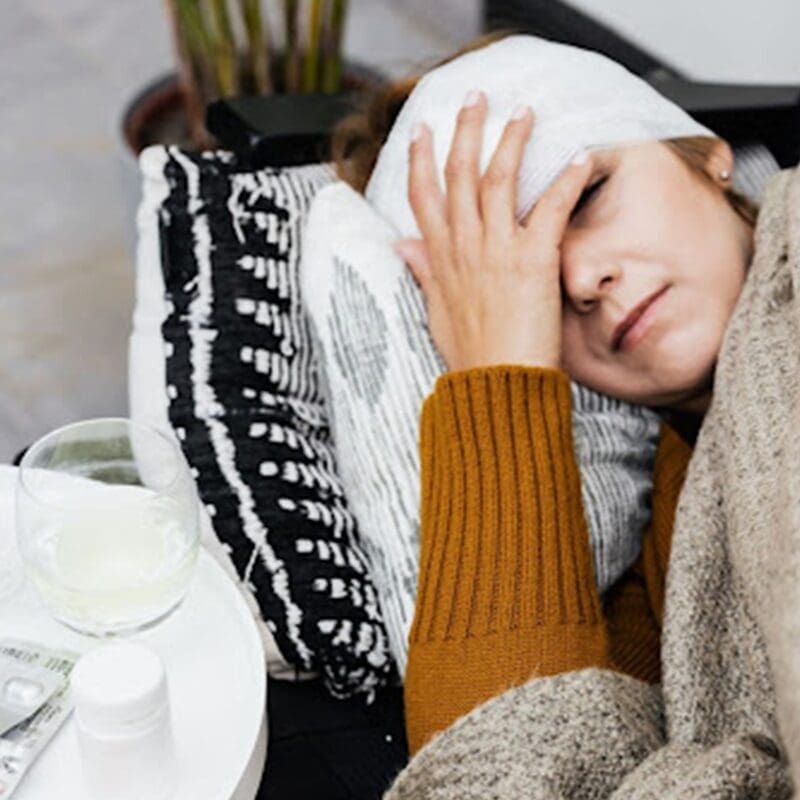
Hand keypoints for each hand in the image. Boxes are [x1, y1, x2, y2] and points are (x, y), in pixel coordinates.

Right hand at [394, 90, 594, 372]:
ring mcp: (496, 249)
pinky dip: (569, 180)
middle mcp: (464, 246)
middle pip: (458, 174)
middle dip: (465, 130)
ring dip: (512, 139)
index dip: (421, 158)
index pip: (423, 196)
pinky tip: (583, 156)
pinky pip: (552, 208)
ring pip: (498, 178)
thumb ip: (424, 272)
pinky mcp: (532, 259)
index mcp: (441, 258)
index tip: (424, 129)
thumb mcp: (436, 312)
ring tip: (524, 112)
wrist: (496, 385)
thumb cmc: (471, 355)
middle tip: (475, 98)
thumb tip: (402, 246)